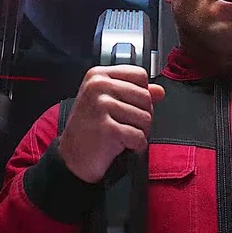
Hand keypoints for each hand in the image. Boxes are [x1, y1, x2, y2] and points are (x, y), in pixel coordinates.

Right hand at [58, 65, 164, 182]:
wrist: (72, 157)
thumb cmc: (90, 128)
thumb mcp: (109, 102)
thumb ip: (135, 93)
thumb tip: (160, 90)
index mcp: (98, 75)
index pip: (140, 75)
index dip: (142, 93)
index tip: (129, 105)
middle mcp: (98, 86)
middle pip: (145, 96)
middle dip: (142, 116)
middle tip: (126, 125)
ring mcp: (101, 106)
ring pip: (145, 117)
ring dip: (139, 132)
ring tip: (122, 135)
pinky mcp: (107, 128)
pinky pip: (139, 136)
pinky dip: (136, 145)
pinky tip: (122, 145)